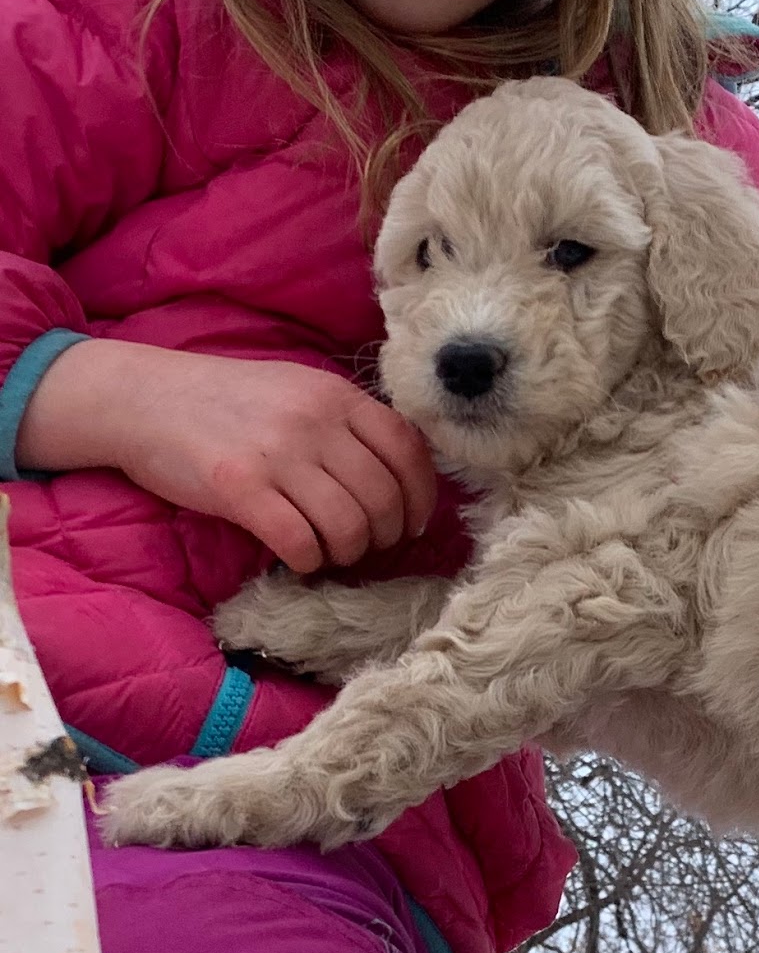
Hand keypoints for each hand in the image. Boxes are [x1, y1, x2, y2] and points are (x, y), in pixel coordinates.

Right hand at [17, 340, 436, 571]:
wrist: (143, 399)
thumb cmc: (228, 401)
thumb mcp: (299, 391)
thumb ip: (348, 423)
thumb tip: (401, 478)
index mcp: (336, 396)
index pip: (407, 451)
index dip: (421, 497)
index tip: (414, 522)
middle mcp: (314, 422)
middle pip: (384, 497)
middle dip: (386, 535)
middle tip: (368, 545)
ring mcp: (278, 454)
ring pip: (349, 527)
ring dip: (348, 553)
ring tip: (332, 553)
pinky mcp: (240, 488)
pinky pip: (300, 542)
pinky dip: (309, 561)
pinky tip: (299, 557)